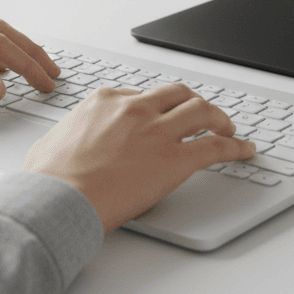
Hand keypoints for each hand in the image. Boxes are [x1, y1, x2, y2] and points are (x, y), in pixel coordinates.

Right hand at [23, 82, 256, 232]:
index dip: (156, 107)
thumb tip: (63, 143)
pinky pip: (215, 146)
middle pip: (178, 94)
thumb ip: (69, 135)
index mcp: (106, 101)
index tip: (162, 116)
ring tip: (228, 127)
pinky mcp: (175, 159)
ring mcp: (158, 132)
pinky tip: (244, 149)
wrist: (57, 200)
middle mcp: (136, 109)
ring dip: (219, 118)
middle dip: (192, 102)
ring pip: (202, 111)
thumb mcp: (51, 143)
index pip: (142, 96)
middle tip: (202, 114)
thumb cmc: (49, 180)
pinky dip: (235, 146)